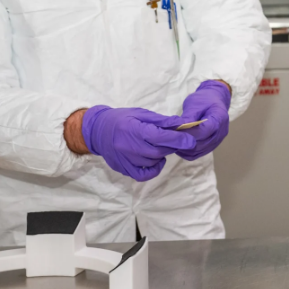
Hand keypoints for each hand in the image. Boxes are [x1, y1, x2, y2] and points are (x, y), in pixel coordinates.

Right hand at [80, 106, 198, 180]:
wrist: (98, 131)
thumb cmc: (122, 119)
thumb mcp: (141, 114)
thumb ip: (161, 121)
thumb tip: (180, 124)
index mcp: (134, 129)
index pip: (159, 137)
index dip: (177, 140)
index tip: (191, 141)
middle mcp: (128, 146)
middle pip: (158, 151)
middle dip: (171, 146)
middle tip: (176, 141)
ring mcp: (125, 160)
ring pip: (152, 162)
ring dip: (162, 155)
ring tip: (159, 145)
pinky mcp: (123, 169)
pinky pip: (143, 175)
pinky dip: (153, 169)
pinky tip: (155, 160)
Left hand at [175, 81, 230, 160]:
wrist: (215, 100)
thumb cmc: (205, 99)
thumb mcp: (195, 104)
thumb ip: (188, 118)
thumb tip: (177, 130)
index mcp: (219, 118)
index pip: (205, 131)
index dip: (190, 133)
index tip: (176, 132)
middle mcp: (221, 132)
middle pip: (202, 144)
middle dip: (185, 142)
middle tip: (171, 139)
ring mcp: (217, 141)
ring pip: (200, 151)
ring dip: (186, 149)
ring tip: (173, 143)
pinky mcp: (212, 145)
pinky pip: (200, 153)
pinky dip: (189, 152)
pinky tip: (180, 146)